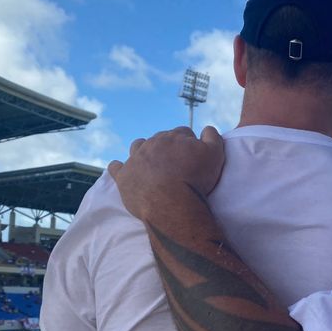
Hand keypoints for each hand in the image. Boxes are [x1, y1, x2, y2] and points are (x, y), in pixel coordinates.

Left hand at [108, 125, 223, 219]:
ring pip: (137, 147)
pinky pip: (116, 167)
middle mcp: (152, 143)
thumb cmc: (196, 179)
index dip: (190, 143)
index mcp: (173, 137)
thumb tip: (207, 128)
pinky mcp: (124, 177)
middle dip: (168, 148)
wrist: (172, 203)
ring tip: (152, 164)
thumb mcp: (215, 155)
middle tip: (176, 164)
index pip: (183, 133)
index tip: (193, 156)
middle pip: (160, 139)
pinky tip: (124, 170)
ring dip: (144, 152)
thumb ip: (212, 137)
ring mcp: (135, 159)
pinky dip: (120, 168)